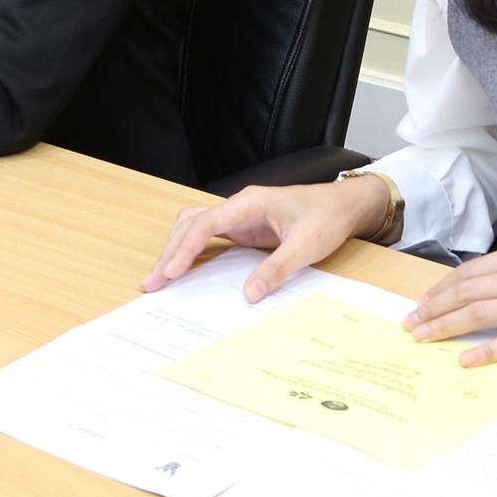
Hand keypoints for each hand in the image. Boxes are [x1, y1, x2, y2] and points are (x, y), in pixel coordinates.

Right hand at [140, 176, 391, 302]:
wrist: (344, 205)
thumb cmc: (327, 217)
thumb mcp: (306, 246)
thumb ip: (277, 269)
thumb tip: (249, 294)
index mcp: (251, 202)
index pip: (208, 223)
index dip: (185, 247)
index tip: (171, 271)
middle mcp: (240, 205)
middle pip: (191, 223)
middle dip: (169, 252)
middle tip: (152, 282)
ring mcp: (240, 216)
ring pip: (195, 226)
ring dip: (175, 249)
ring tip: (159, 277)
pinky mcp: (244, 228)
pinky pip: (209, 236)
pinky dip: (191, 250)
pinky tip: (183, 270)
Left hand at [403, 242, 496, 365]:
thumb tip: (479, 288)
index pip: (468, 272)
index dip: (439, 289)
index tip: (421, 303)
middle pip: (465, 292)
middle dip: (431, 308)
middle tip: (409, 324)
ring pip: (478, 313)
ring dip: (444, 327)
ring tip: (422, 338)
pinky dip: (483, 351)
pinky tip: (464, 360)